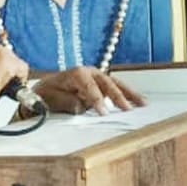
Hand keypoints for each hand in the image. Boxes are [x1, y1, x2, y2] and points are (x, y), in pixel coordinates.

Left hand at [31, 66, 146, 115]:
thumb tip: (82, 106)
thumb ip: (68, 102)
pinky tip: (138, 102)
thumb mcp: (52, 98)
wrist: (42, 91)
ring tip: (143, 103)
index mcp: (77, 73)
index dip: (98, 100)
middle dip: (118, 97)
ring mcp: (97, 78)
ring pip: (117, 85)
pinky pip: (116, 90)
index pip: (91, 87)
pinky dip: (128, 96)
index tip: (104, 112)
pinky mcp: (101, 86)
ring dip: (130, 95)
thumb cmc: (46, 94)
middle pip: (108, 84)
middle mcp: (90, 72)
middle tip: (126, 109)